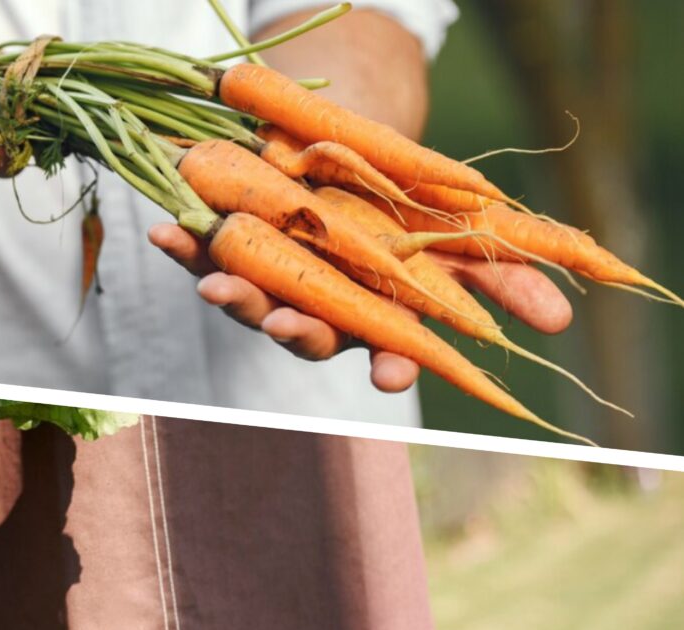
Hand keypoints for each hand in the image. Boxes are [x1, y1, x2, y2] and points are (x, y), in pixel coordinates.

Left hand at [148, 223, 572, 392]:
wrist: (358, 159)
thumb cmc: (417, 214)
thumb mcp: (467, 240)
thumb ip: (507, 280)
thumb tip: (562, 321)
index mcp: (377, 317)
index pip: (385, 351)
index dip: (389, 364)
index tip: (391, 374)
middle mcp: (322, 308)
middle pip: (307, 332)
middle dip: (295, 330)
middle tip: (285, 325)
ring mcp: (277, 280)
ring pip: (253, 300)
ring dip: (232, 295)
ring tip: (214, 284)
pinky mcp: (238, 249)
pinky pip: (206, 252)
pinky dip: (183, 244)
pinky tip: (163, 231)